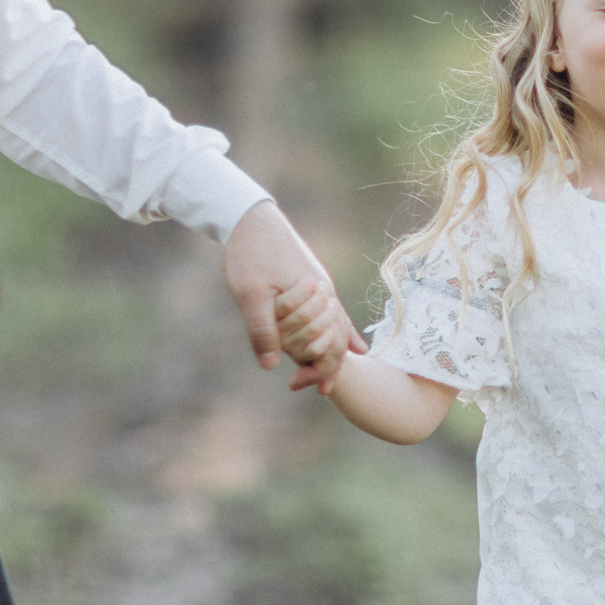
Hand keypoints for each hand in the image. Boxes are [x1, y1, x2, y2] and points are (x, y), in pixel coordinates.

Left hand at [224, 200, 365, 392]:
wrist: (252, 218)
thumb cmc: (250, 254)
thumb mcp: (250, 294)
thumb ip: (262, 330)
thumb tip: (272, 366)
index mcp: (315, 298)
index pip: (329, 345)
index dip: (319, 370)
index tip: (303, 387)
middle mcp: (326, 294)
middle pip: (338, 339)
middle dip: (326, 366)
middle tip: (308, 387)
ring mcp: (323, 288)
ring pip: (339, 327)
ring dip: (333, 352)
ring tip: (326, 377)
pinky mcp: (315, 283)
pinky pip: (336, 313)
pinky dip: (343, 332)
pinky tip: (354, 346)